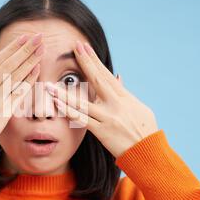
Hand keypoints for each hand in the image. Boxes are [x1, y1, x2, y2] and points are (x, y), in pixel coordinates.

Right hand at [0, 34, 43, 142]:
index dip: (12, 48)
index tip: (24, 37)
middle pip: (9, 64)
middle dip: (24, 50)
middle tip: (38, 37)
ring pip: (16, 76)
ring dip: (29, 61)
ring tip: (41, 49)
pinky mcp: (4, 110)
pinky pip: (19, 93)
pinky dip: (29, 81)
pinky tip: (37, 70)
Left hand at [45, 40, 158, 158]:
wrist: (148, 152)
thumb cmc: (145, 130)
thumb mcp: (138, 108)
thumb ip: (125, 93)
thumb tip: (117, 77)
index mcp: (124, 97)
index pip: (106, 74)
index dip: (94, 60)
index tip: (84, 48)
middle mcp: (115, 104)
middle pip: (96, 80)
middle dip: (84, 62)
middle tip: (74, 48)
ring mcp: (108, 117)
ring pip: (82, 102)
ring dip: (64, 93)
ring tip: (50, 85)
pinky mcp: (102, 131)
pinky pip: (81, 120)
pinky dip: (68, 111)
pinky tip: (57, 103)